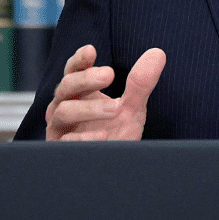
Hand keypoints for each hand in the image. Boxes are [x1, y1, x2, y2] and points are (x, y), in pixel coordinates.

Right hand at [44, 45, 165, 140]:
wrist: (113, 169)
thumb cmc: (116, 134)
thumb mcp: (131, 107)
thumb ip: (141, 83)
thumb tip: (158, 53)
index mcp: (78, 93)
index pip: (73, 71)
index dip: (80, 60)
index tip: (92, 50)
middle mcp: (64, 107)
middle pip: (66, 86)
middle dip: (87, 79)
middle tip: (110, 74)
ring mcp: (60, 129)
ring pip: (63, 111)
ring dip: (89, 108)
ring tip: (116, 109)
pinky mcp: (61, 150)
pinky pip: (66, 141)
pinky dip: (84, 137)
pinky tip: (103, 135)